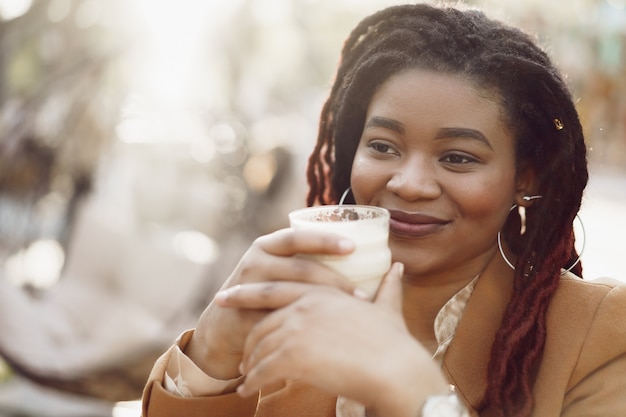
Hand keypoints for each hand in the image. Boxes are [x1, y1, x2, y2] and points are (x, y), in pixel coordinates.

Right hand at [185, 228, 360, 379]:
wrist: (223, 322)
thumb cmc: (266, 293)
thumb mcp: (279, 269)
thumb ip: (306, 262)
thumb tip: (362, 261)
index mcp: (268, 245)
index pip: (298, 236)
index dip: (324, 240)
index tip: (352, 246)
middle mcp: (256, 261)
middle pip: (300, 267)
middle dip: (333, 280)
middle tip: (363, 294)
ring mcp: (247, 287)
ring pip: (292, 293)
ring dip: (324, 304)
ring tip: (352, 313)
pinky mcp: (244, 314)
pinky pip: (278, 319)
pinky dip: (303, 325)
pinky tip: (326, 333)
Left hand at [219, 262, 448, 416]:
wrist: (395, 370)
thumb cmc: (394, 344)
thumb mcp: (387, 310)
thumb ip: (387, 288)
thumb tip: (398, 269)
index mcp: (321, 291)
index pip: (275, 289)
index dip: (248, 294)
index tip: (228, 297)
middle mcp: (305, 305)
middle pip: (262, 319)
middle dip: (242, 331)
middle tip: (232, 344)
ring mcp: (297, 329)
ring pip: (260, 347)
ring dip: (250, 364)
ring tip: (246, 375)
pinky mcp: (294, 356)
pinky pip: (263, 371)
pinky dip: (253, 382)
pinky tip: (250, 390)